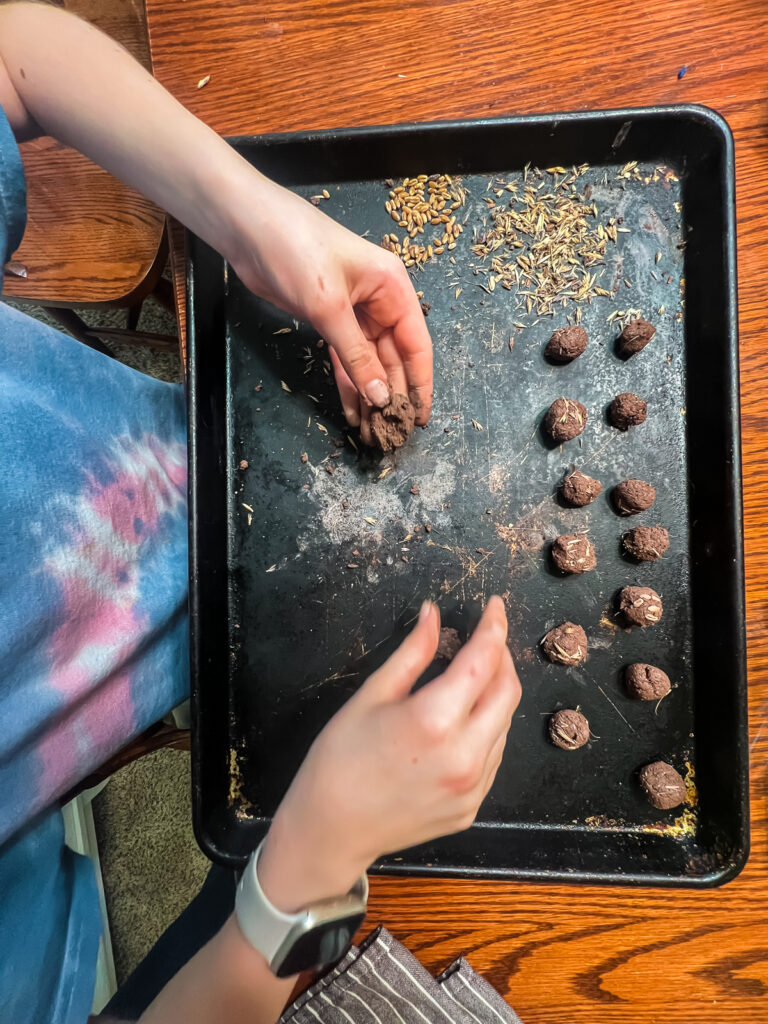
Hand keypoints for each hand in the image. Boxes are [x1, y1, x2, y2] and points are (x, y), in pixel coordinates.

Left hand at [227, 176, 432, 430]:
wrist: (246, 227)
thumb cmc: (295, 252)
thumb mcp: (330, 307)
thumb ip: (356, 356)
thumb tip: (381, 397)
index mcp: (392, 288)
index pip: (416, 344)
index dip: (421, 383)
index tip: (421, 418)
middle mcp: (378, 301)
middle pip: (393, 358)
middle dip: (392, 395)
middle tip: (390, 434)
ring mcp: (353, 312)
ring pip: (368, 362)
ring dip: (369, 395)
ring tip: (371, 431)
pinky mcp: (327, 320)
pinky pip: (345, 358)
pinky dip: (348, 383)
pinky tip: (352, 411)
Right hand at [258, 597, 520, 911]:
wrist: (328, 830)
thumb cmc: (338, 759)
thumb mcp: (371, 695)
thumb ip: (413, 652)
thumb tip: (433, 615)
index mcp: (436, 720)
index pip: (484, 660)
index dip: (494, 627)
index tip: (495, 606)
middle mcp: (464, 755)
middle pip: (508, 692)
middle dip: (502, 657)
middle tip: (487, 637)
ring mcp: (471, 787)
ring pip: (504, 726)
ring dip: (493, 695)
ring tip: (468, 679)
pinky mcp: (471, 807)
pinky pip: (492, 757)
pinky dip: (486, 730)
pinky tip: (461, 722)